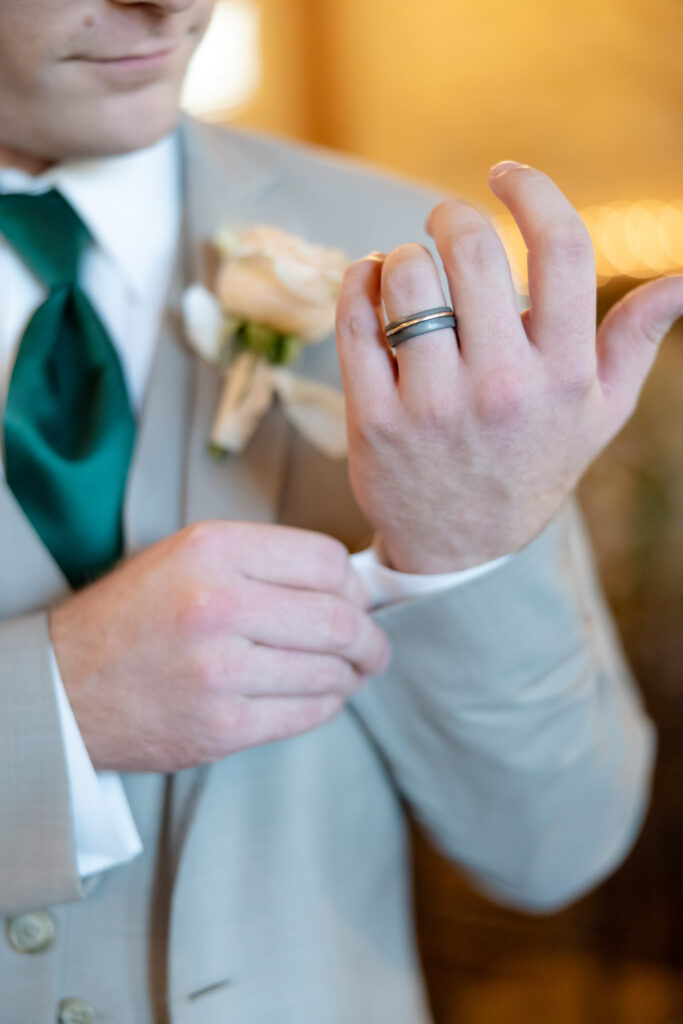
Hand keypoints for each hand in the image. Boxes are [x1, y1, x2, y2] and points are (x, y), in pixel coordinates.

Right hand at [49, 522, 390, 771]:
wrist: (66, 687)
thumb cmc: (137, 617)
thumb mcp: (187, 557)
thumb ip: (265, 563)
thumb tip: (351, 587)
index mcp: (213, 550)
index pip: (327, 562)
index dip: (355, 586)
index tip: (358, 602)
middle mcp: (217, 605)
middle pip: (340, 620)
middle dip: (370, 639)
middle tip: (373, 649)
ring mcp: (218, 671)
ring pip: (330, 672)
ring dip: (350, 675)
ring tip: (345, 673)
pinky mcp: (220, 727)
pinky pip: (307, 714)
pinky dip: (327, 705)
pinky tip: (318, 696)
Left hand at [335, 161, 682, 572]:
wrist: (461, 548)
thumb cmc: (532, 467)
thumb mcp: (598, 414)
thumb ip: (634, 342)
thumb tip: (681, 281)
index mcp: (563, 373)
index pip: (562, 249)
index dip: (533, 191)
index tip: (505, 173)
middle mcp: (501, 385)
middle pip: (470, 248)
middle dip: (450, 216)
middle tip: (443, 223)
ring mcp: (432, 404)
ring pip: (406, 277)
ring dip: (402, 256)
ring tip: (409, 273)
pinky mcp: (375, 419)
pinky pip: (355, 318)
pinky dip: (358, 282)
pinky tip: (371, 284)